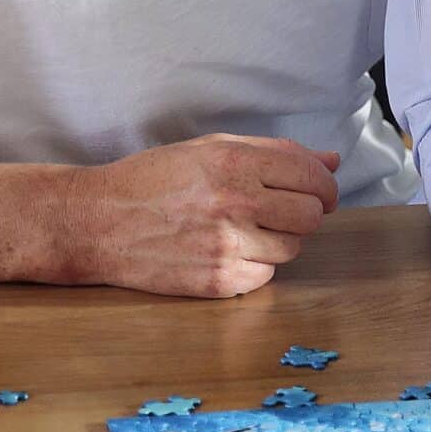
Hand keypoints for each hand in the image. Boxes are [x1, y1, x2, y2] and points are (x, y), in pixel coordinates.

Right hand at [62, 134, 339, 297]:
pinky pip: (266, 276)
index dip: (324, 184)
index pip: (311, 174)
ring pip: (293, 247)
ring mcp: (226, 246)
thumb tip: (332, 160)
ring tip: (250, 228)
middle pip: (311, 214)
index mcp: (234, 162)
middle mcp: (234, 203)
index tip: (320, 190)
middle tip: (286, 209)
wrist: (98, 222)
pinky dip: (257, 265)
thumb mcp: (210, 150)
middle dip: (308, 211)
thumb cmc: (153, 180)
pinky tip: (229, 250)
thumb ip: (274, 152)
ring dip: (281, 238)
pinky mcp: (217, 281)